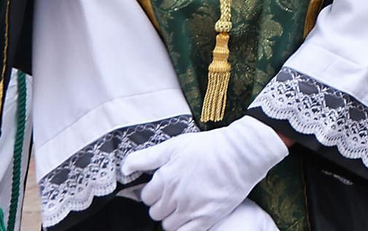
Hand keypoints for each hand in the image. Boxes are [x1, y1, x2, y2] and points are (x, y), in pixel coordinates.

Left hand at [120, 117, 286, 230]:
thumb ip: (146, 158)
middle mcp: (174, 196)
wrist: (242, 153)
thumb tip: (124, 169)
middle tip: (178, 195)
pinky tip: (191, 219)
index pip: (146, 197)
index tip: (167, 187)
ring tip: (187, 206)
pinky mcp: (206, 218)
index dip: (155, 192)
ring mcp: (190, 209)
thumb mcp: (175, 145)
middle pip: (156, 212)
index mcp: (165, 178)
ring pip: (168, 225)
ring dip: (174, 218)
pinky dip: (184, 229)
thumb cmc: (210, 146)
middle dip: (164, 205)